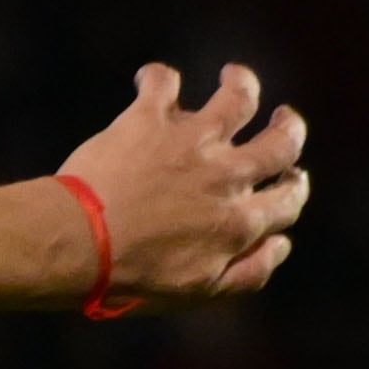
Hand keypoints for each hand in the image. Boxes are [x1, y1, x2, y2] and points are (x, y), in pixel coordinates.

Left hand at [57, 63, 309, 311]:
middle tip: (283, 120)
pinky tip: (152, 79)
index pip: (287, 199)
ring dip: (242, 83)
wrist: (76, 245)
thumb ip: (250, 273)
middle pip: (282, 141)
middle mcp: (227, 174)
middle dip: (289, 129)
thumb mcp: (200, 292)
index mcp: (241, 220)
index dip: (292, 189)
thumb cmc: (133, 276)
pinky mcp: (148, 120)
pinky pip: (162, 83)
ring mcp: (191, 140)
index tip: (288, 181)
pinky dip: (158, 77)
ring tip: (235, 77)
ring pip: (239, 97)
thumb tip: (281, 243)